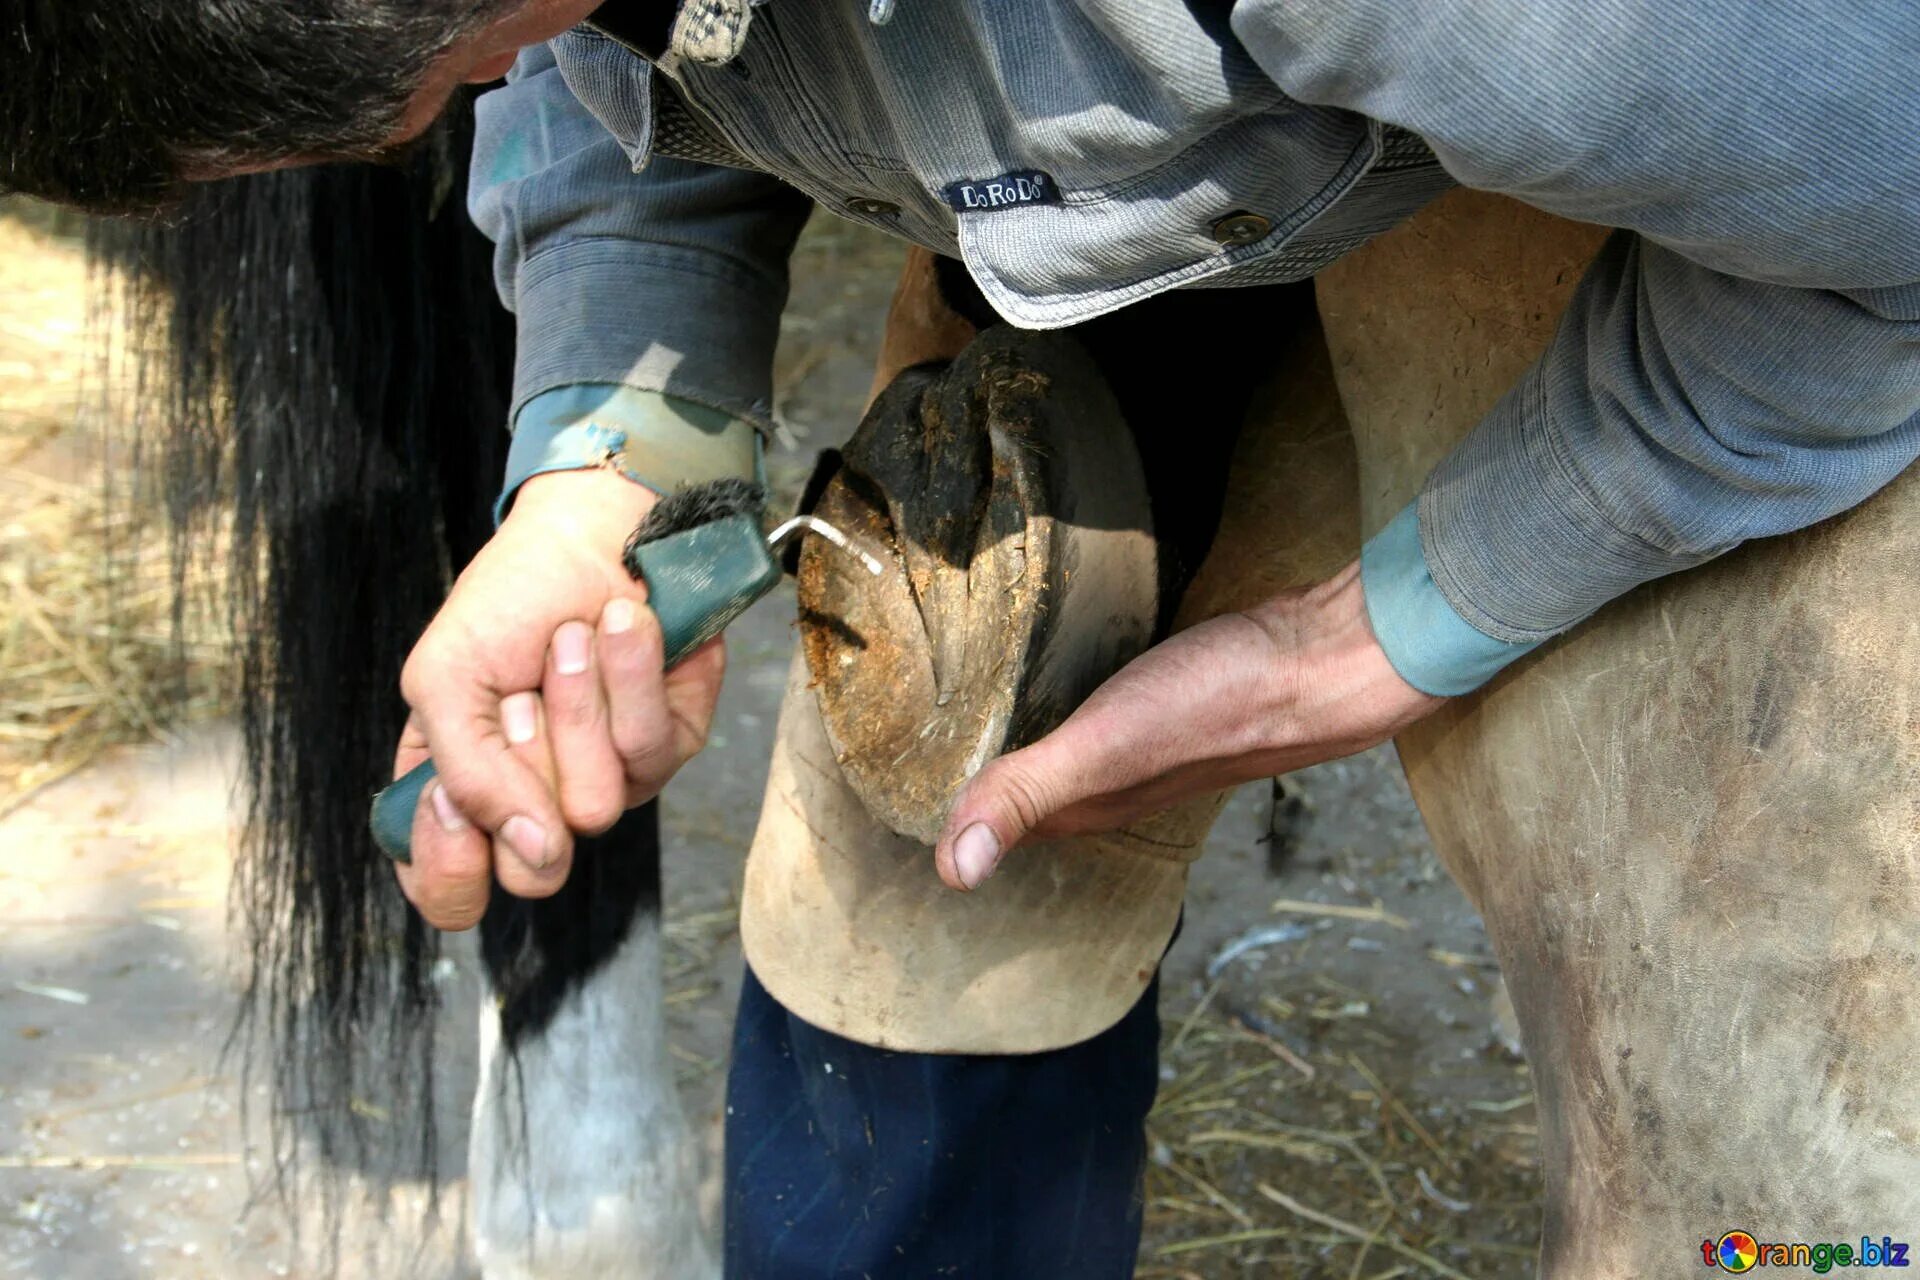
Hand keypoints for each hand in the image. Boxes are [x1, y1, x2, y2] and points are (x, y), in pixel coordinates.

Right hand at [393, 468, 726, 929]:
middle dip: (521, 761)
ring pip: (595, 806)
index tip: (449, 798)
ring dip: (574, 702)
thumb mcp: (445, 675)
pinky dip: (628, 672)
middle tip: (518, 694)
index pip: (453, 893)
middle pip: (537, 867)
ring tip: (569, 642)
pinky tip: (619, 627)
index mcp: (467, 796)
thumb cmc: (512, 598)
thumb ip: (467, 773)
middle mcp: (540, 803)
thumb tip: (533, 851)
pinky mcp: (671, 746)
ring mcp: (610, 779)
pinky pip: (650, 746)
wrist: (596, 528)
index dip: (451, 866)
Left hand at [932, 561, 1444, 890]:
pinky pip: (1105, 713)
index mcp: (1089, 806)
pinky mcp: (1175, 698)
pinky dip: (1070, 702)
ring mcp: (1150, 745)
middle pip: (1028, 796)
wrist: (1330, 660)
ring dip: (1022, 742)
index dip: (944, 811)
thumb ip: (1025, 792)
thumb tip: (953, 872)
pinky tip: (1057, 672)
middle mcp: (1116, 786)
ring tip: (967, 712)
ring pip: (1068, 757)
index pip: (993, 824)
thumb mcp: (1104, 746)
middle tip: (907, 741)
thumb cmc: (1220, 705)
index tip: (884, 783)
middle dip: (975, 781)